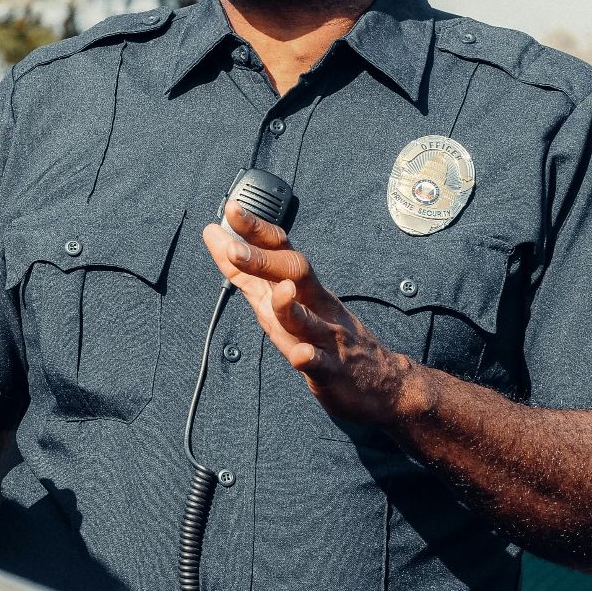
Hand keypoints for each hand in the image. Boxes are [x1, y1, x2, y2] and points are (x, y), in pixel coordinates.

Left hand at [202, 202, 427, 426]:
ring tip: (279, 292)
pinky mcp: (332, 370)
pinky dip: (310, 357)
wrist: (377, 381)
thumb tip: (214, 235)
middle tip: (234, 249)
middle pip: (296, 273)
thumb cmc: (321, 333)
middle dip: (264, 260)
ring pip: (308, 318)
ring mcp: (326, 336)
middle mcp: (316, 304)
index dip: (255, 230)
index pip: (280, 249)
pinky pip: (321, 362)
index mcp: (302, 286)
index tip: (232, 209)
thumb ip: (245, 271)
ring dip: (291, 306)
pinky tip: (300, 355)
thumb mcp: (279, 300)